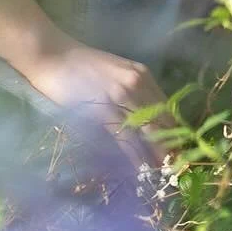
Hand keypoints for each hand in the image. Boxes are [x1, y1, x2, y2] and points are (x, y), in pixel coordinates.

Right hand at [19, 39, 167, 169]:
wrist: (51, 54)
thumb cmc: (80, 65)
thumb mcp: (115, 74)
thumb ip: (133, 92)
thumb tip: (147, 121)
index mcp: (141, 74)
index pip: (168, 110)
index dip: (176, 134)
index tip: (180, 153)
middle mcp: (136, 83)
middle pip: (163, 123)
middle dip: (171, 148)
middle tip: (175, 170)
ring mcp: (121, 96)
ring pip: (148, 132)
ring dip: (157, 156)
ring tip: (162, 176)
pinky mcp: (103, 110)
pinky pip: (127, 139)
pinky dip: (137, 157)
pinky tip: (141, 171)